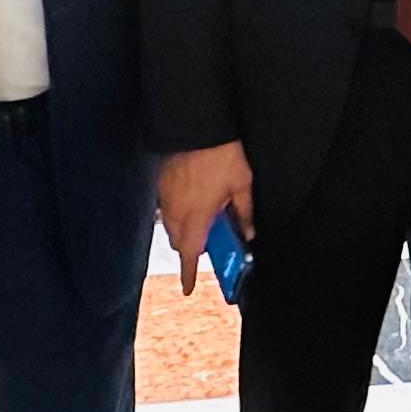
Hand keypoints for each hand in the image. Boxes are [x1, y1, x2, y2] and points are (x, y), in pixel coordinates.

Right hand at [160, 142, 254, 295]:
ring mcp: (166, 197)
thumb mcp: (242, 185)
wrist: (198, 124)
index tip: (188, 287)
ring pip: (171, 226)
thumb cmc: (221, 154)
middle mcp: (176, 211)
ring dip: (185, 230)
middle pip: (179, 242)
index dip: (188, 273)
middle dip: (191, 248)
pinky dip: (178, 212)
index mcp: (196, 216)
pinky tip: (194, 199)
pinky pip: (168, 208)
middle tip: (211, 242)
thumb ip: (243, 213)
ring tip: (205, 217)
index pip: (189, 253)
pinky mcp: (162, 184)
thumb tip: (248, 232)